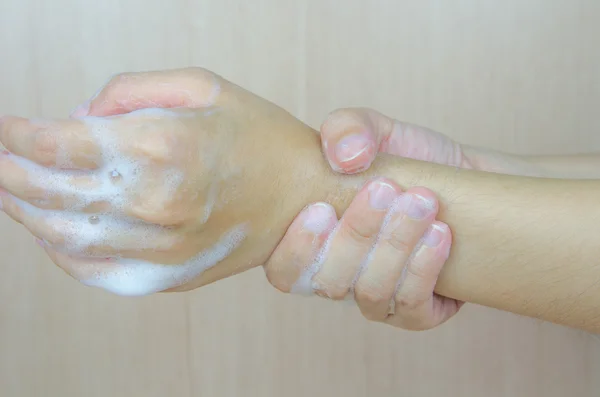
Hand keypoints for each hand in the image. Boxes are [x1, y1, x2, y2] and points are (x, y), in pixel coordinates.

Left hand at [0, 67, 320, 295]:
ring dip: (25, 213)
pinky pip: (95, 271)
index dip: (18, 134)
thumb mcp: (203, 86)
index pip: (62, 144)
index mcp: (168, 148)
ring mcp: (163, 249)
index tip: (4, 126)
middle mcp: (160, 205)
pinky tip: (50, 231)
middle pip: (52, 193)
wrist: (306, 196)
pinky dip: (59, 252)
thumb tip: (79, 117)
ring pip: (64, 237)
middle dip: (8, 173)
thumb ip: (131, 92)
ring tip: (9, 192)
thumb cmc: (261, 138)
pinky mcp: (168, 275)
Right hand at [264, 108, 468, 329]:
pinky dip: (422, 269)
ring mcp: (373, 298)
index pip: (283, 269)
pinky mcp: (414, 312)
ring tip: (422, 203)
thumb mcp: (372, 130)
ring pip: (370, 293)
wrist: (457, 177)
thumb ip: (347, 129)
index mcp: (310, 242)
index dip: (296, 249)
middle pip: (328, 280)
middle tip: (388, 189)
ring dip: (395, 247)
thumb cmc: (402, 158)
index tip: (323, 209)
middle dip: (358, 235)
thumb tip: (343, 156)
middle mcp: (335, 276)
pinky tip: (439, 234)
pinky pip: (410, 307)